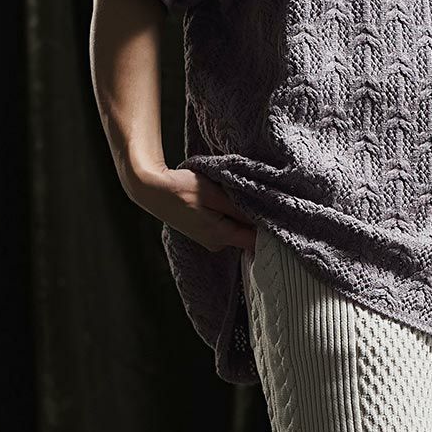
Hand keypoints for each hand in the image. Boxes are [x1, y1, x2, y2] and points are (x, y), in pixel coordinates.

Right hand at [122, 161, 257, 253]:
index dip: (270, 228)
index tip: (278, 212)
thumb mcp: (215, 194)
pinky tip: (227, 201)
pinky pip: (227, 225)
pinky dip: (230, 214)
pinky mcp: (206, 232)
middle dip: (255, 218)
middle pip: (248, 234)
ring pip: (237, 228)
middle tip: (261, 197)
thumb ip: (240, 206)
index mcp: (221, 236)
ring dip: (242, 214)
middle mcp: (217, 243)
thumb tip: (265, 214)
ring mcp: (210, 240)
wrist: (152, 190)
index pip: (257, 241)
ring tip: (240, 195)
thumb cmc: (181, 188)